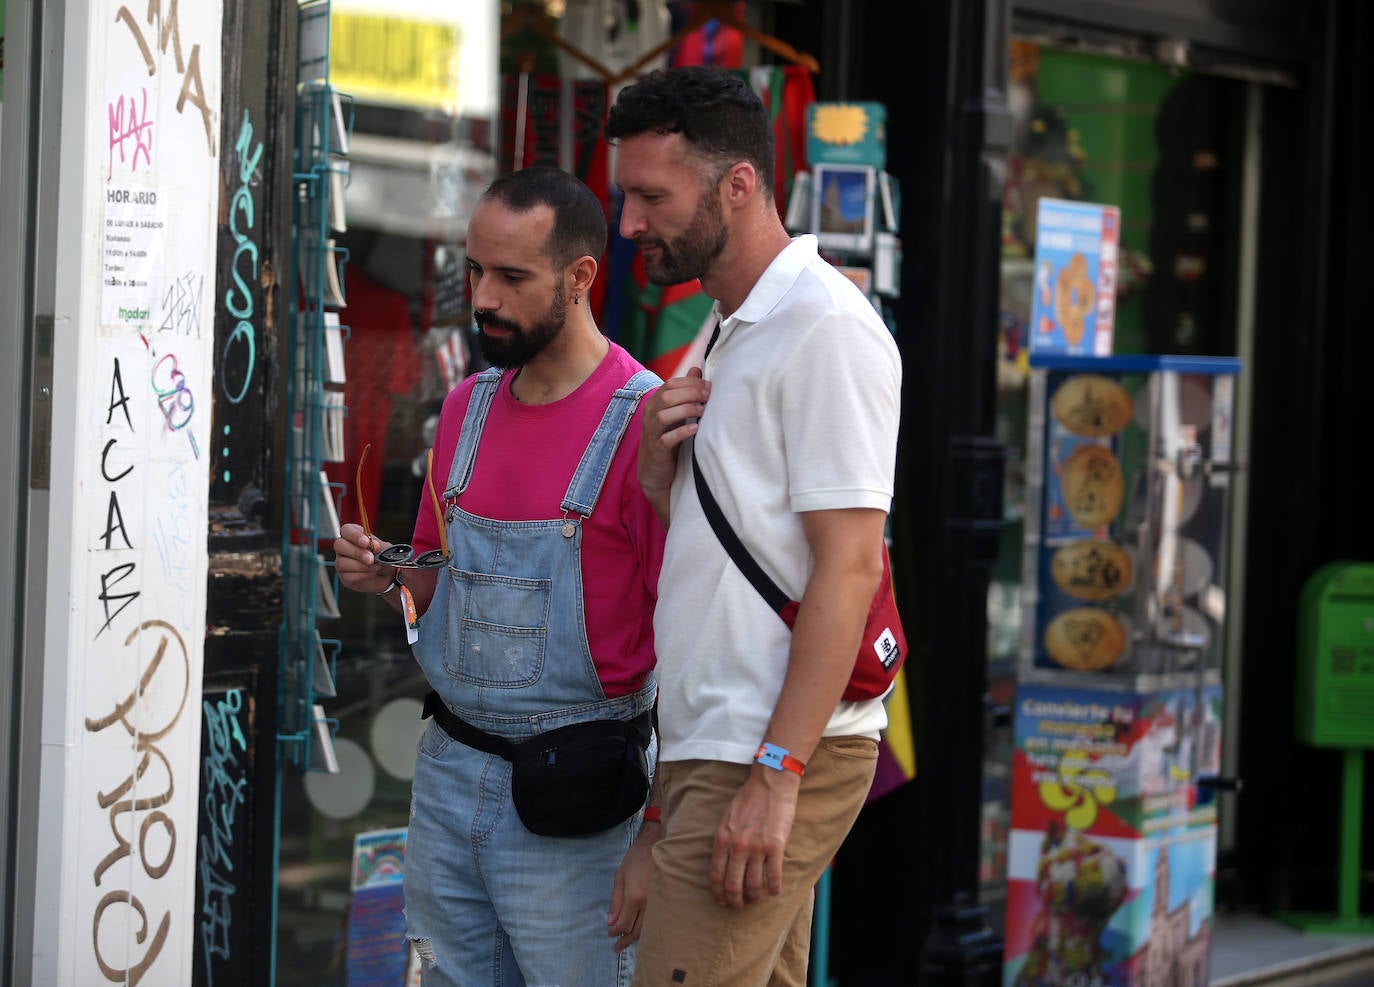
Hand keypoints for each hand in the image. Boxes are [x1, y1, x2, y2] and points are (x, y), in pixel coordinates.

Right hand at [333, 522, 395, 594]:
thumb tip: (374, 545)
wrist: (388, 574)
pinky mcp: (345, 577)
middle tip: (371, 558)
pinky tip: (372, 573)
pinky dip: (363, 575)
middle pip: (339, 545)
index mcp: (353, 535)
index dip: (355, 535)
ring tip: (376, 566)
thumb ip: (378, 545)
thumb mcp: (384, 548)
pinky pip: (348, 576)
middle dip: (357, 552)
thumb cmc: (383, 557)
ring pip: (341, 563)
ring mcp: (342, 563)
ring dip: (361, 566)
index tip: (367, 542)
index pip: (346, 530)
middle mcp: (344, 548)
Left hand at [607, 821, 660, 951]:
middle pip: (637, 931)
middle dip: (625, 940)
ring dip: (637, 938)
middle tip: (617, 948)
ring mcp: (661, 903)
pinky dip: (648, 929)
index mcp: (635, 897)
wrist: (658, 845)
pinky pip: (657, 921)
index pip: (624, 924)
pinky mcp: (668, 901)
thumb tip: (611, 923)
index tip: (610, 934)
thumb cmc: (636, 859)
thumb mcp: (619, 877)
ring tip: (627, 942)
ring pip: (649, 929)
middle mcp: (649, 904)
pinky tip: (642, 931)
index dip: (615, 932)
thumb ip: (615, 901)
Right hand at [638, 368, 708, 522]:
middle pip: (667, 396)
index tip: (709, 386)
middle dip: (690, 393)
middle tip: (709, 396)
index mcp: (655, 404)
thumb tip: (696, 369)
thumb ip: (685, 392)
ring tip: (703, 411)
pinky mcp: (657, 451)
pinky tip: (696, 429)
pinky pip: (667, 439)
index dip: (690, 383)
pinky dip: (682, 432)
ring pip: (664, 415)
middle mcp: (650, 416)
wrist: (656, 473)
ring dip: (685, 410)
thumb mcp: (677, 413)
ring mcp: (652, 433)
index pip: (670, 384)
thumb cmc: (669, 439)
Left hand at [710, 768, 798, 907]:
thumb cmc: (748, 798)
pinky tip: (774, 891)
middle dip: (735, 900)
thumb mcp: (727, 818)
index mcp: (722, 839)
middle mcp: (737, 846)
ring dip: (754, 896)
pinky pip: (774, 876)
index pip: (716, 875)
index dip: (718, 892)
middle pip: (733, 884)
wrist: (770, 783)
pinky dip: (774, 888)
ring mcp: (757, 847)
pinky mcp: (775, 846)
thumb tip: (723, 861)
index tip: (722, 901)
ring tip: (756, 898)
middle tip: (739, 906)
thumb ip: (724, 840)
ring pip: (753, 884)